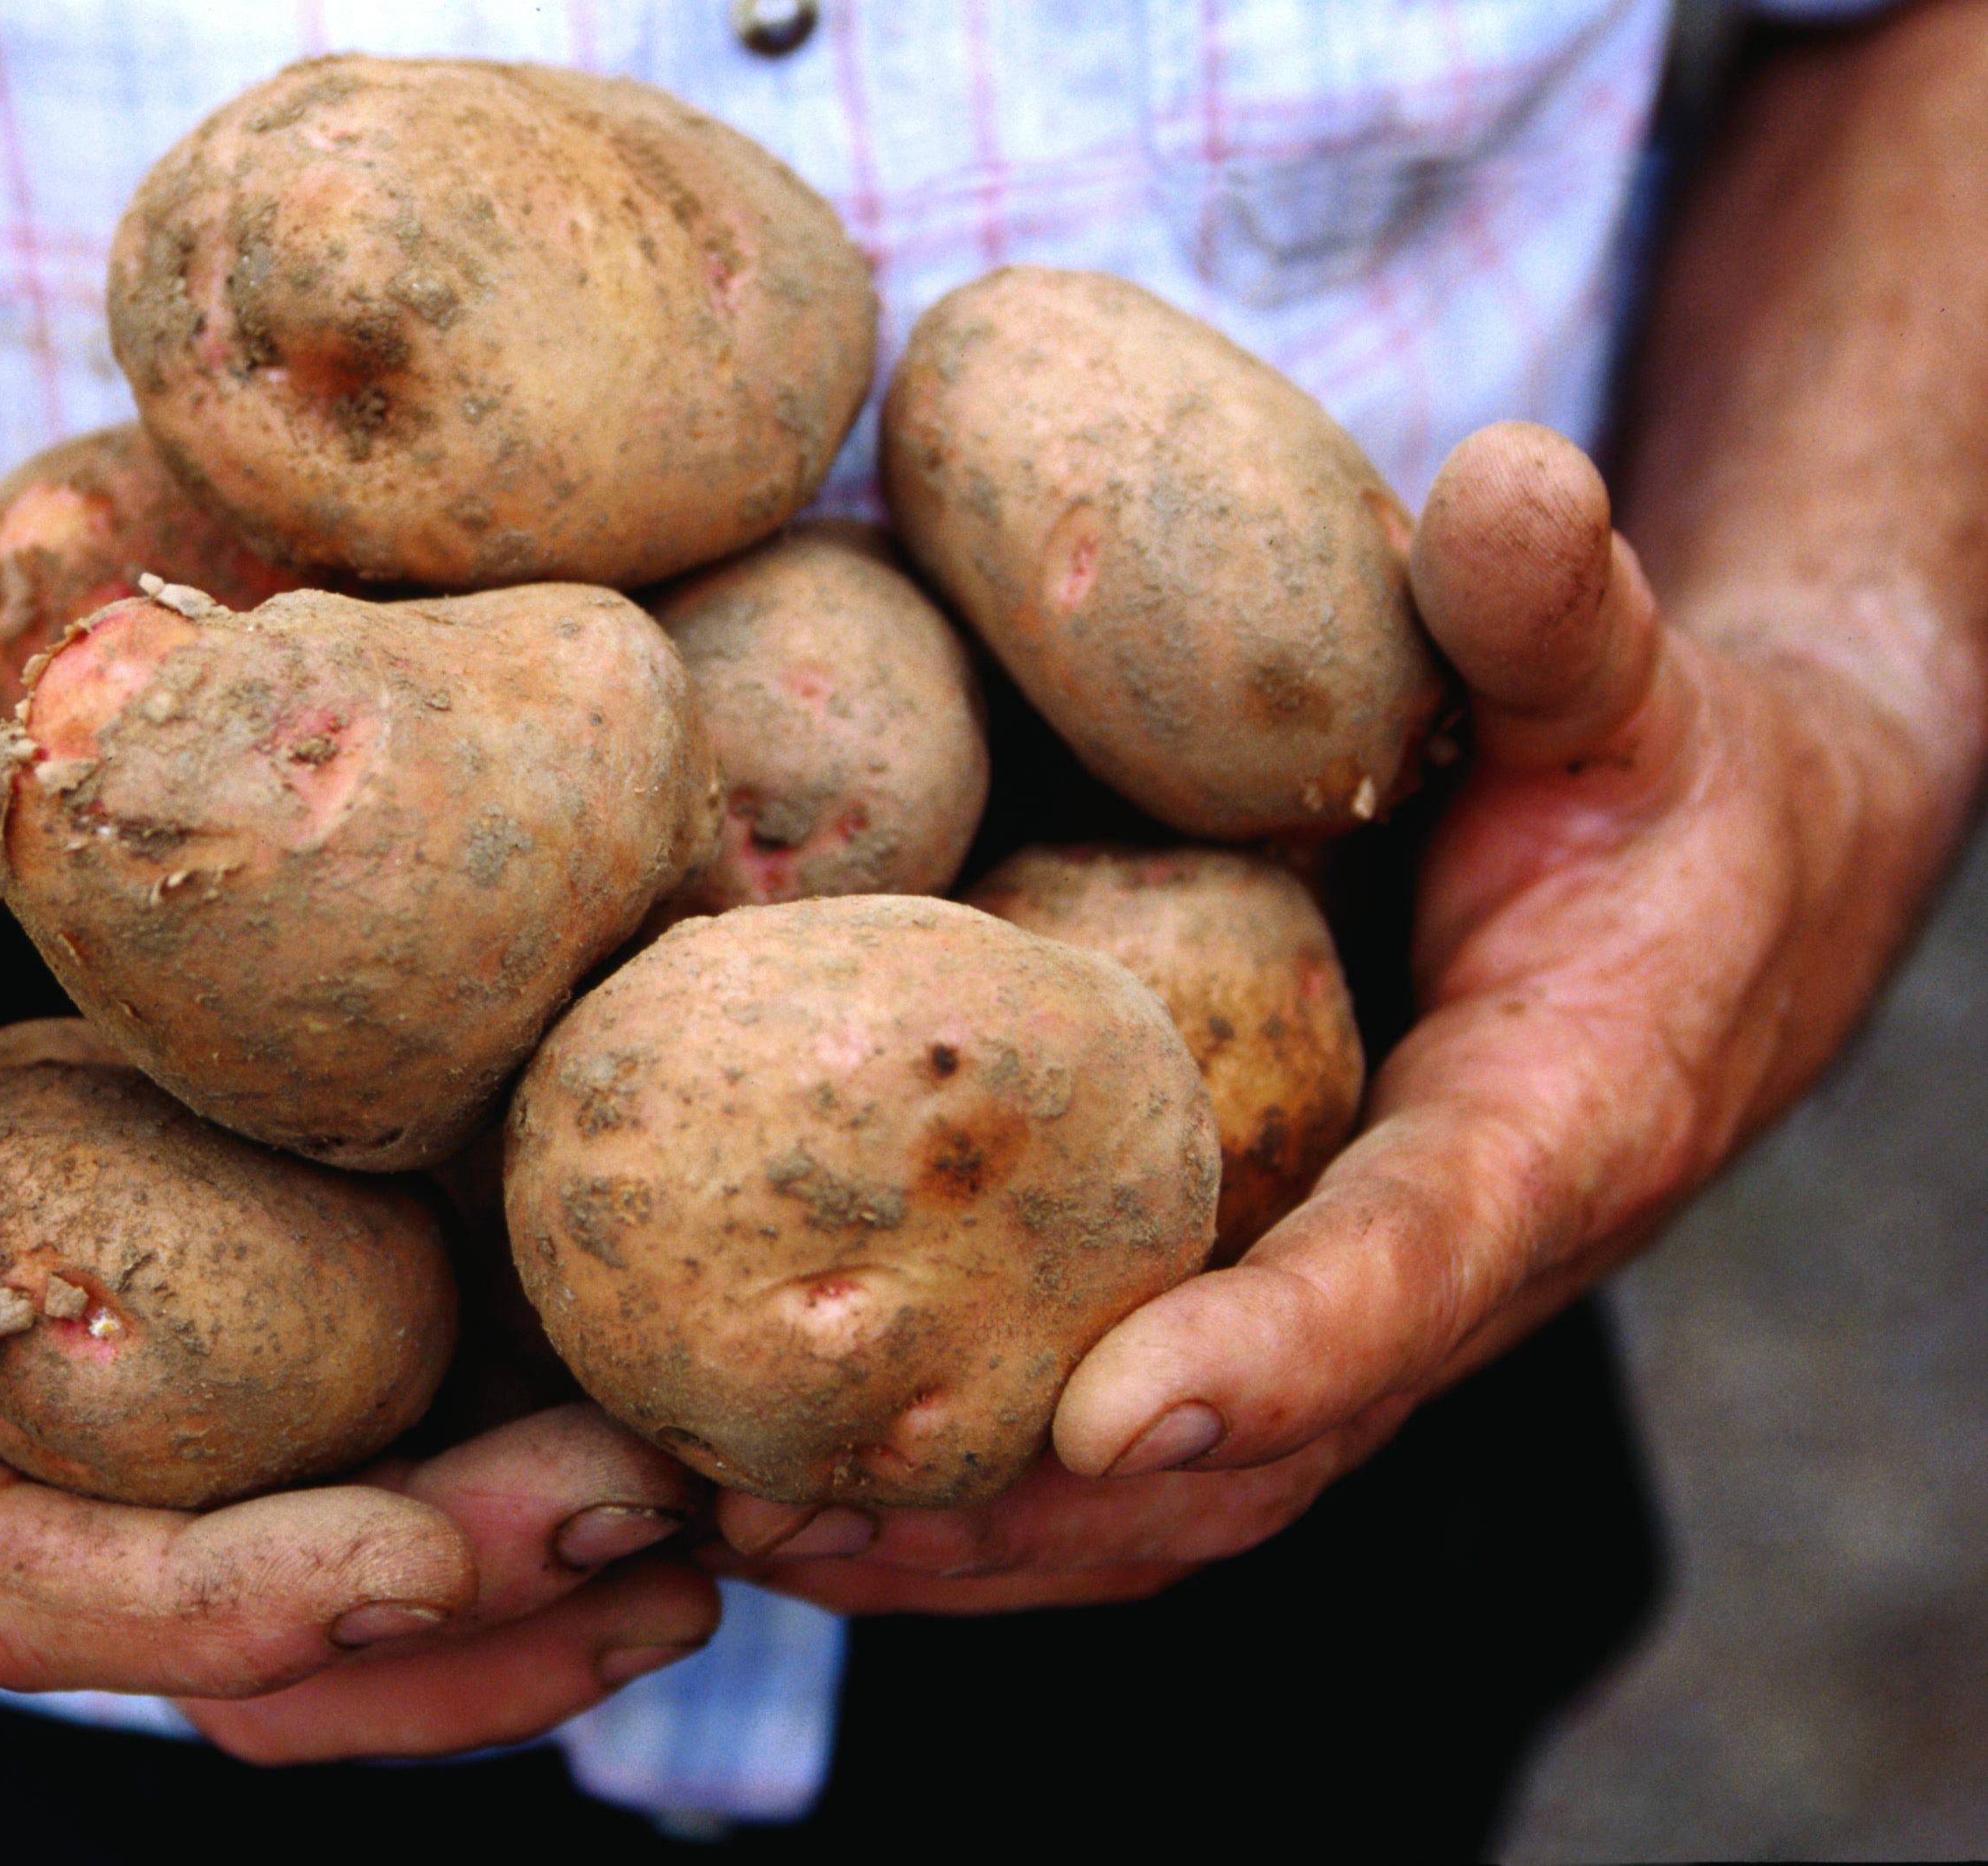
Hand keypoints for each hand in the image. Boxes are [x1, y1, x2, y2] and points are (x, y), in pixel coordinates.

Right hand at [0, 718, 716, 1757]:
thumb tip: (5, 778)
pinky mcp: (194, 1361)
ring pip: (299, 1626)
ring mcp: (93, 1424)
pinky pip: (347, 1484)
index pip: (19, 1569)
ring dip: (509, 1611)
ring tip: (710, 1541)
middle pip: (205, 1647)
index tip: (426, 1566)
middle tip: (655, 1536)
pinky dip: (498, 1495)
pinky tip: (652, 1438)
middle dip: (438, 1624)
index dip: (220, 1598)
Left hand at [714, 421, 1974, 1609]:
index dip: (1274, 1354)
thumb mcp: (1629, 691)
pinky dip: (962, 1492)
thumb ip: (1562, 613)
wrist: (1704, 910)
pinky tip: (781, 1475)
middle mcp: (1433, 1273)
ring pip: (1155, 1498)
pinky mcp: (1256, 1295)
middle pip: (1238, 1455)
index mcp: (1547, 1133)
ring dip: (948, 1539)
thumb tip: (1505, 475)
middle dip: (1020, 1508)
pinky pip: (1109, 1443)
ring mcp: (1338, 1312)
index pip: (1413, 1267)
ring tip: (721, 1524)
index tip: (1109, 1412)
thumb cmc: (1653, 790)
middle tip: (788, 1506)